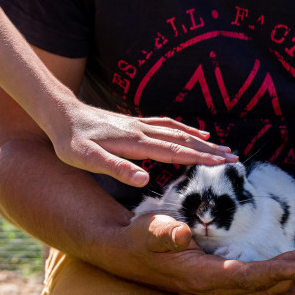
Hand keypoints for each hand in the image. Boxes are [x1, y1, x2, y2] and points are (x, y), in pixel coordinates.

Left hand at [49, 101, 238, 186]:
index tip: (223, 165)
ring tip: (221, 146)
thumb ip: (116, 169)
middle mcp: (141, 131)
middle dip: (209, 151)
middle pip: (182, 141)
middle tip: (235, 158)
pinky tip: (191, 130)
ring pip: (177, 131)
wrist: (59, 115)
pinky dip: (183, 127)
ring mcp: (138, 124)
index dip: (200, 159)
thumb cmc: (70, 142)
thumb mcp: (87, 160)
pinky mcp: (133, 122)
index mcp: (135, 143)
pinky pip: (166, 124)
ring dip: (200, 139)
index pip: (174, 152)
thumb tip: (145, 180)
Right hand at [125, 213, 294, 294]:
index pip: (247, 277)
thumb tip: (181, 234)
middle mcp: (212, 291)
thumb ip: (165, 234)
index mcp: (201, 277)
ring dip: (292, 281)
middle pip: (263, 286)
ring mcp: (215, 294)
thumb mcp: (149, 230)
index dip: (277, 272)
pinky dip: (278, 294)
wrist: (124, 255)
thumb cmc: (138, 239)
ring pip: (262, 292)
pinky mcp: (216, 290)